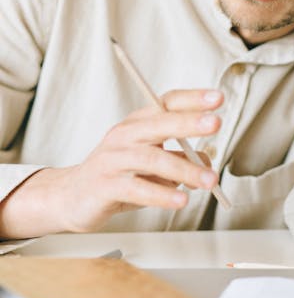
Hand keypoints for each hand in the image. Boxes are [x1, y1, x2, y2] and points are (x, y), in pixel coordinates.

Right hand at [0, 88, 223, 236]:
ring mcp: (113, 159)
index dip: (192, 99)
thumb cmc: (118, 174)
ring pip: (152, 159)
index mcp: (138, 123)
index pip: (166, 103)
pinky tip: (181, 199)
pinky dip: (162, 195)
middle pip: (160, 123)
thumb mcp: (152, 163)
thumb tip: (208, 162)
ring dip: (185, 170)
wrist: (72, 196)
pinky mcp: (105, 185)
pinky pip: (137, 189)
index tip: (217, 99)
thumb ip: (179, 159)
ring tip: (209, 181)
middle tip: (215, 123)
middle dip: (189, 122)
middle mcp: (125, 135)